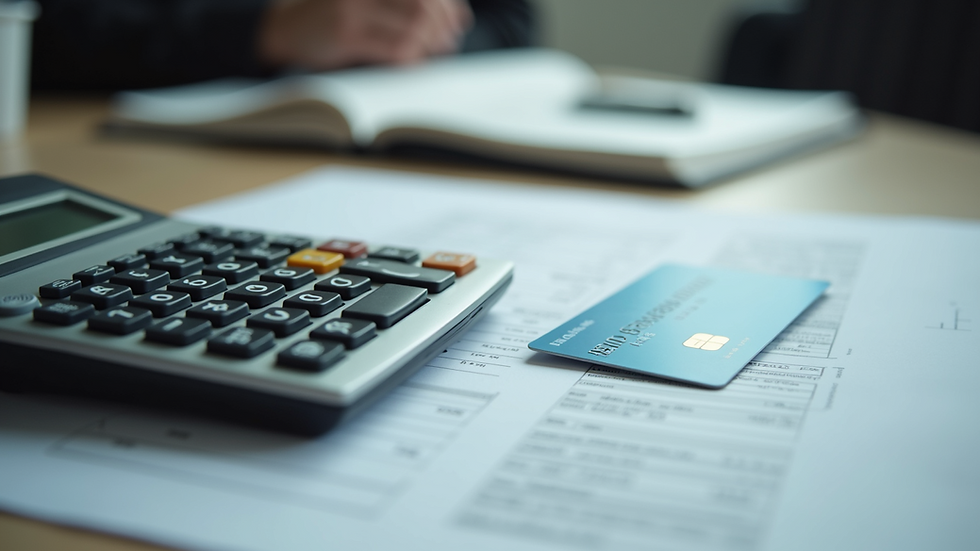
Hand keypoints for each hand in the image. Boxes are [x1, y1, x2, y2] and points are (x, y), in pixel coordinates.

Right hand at [259, 0, 472, 69]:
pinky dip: (412, 56)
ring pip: (413, 25)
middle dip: (443, 24)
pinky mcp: (346, 36)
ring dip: (431, 42)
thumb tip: (448, 17)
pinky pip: (394, 48)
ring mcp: (353, 10)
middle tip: (450, 40)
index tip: (459, 20)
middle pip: (421, 3)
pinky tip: (413, 59)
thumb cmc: (334, 14)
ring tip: (434, 51)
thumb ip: (398, 4)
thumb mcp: (366, 2)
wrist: (286, 27)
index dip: (447, 5)